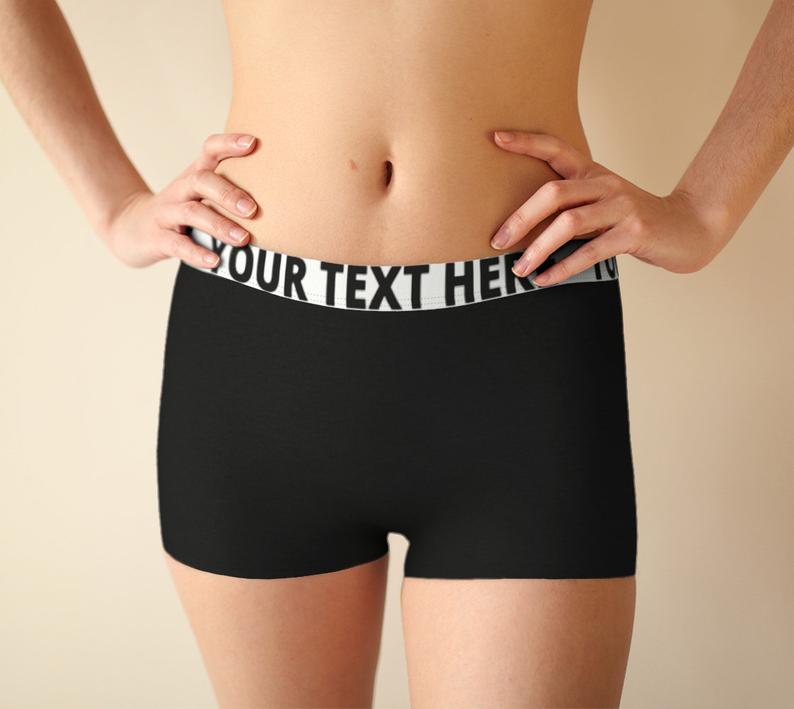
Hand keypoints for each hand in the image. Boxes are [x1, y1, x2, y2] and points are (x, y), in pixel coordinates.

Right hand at [104, 133, 258, 268]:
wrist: (131, 227)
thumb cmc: (182, 210)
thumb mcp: (201, 194)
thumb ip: (231, 190)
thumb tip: (280, 197)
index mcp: (195, 175)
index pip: (210, 150)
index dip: (229, 144)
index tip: (253, 143)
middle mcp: (181, 189)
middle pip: (202, 181)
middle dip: (228, 194)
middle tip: (253, 210)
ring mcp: (167, 213)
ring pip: (191, 213)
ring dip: (219, 225)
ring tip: (242, 239)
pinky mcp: (158, 238)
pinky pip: (177, 245)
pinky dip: (197, 253)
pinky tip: (215, 261)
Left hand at [490, 131, 724, 285]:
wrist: (689, 229)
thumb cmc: (633, 222)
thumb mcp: (601, 206)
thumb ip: (570, 210)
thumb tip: (521, 232)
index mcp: (593, 174)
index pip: (557, 148)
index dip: (527, 142)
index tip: (496, 137)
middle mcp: (606, 184)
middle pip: (554, 192)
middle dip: (521, 218)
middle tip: (497, 241)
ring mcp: (621, 207)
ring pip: (569, 223)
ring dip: (538, 248)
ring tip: (519, 269)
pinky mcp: (634, 233)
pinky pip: (590, 252)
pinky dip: (563, 268)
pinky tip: (544, 280)